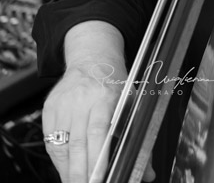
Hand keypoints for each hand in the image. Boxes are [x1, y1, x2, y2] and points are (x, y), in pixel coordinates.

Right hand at [42, 61, 155, 182]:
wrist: (91, 58)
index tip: (99, 179)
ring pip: (60, 146)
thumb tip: (148, 172)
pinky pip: (50, 142)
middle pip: (77, 144)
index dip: (97, 159)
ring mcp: (63, 104)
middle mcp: (81, 100)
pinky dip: (58, 160)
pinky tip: (65, 170)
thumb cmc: (113, 83)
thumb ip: (138, 137)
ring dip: (67, 171)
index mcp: (105, 97)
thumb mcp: (131, 102)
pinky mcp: (50, 109)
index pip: (99, 132)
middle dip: (81, 173)